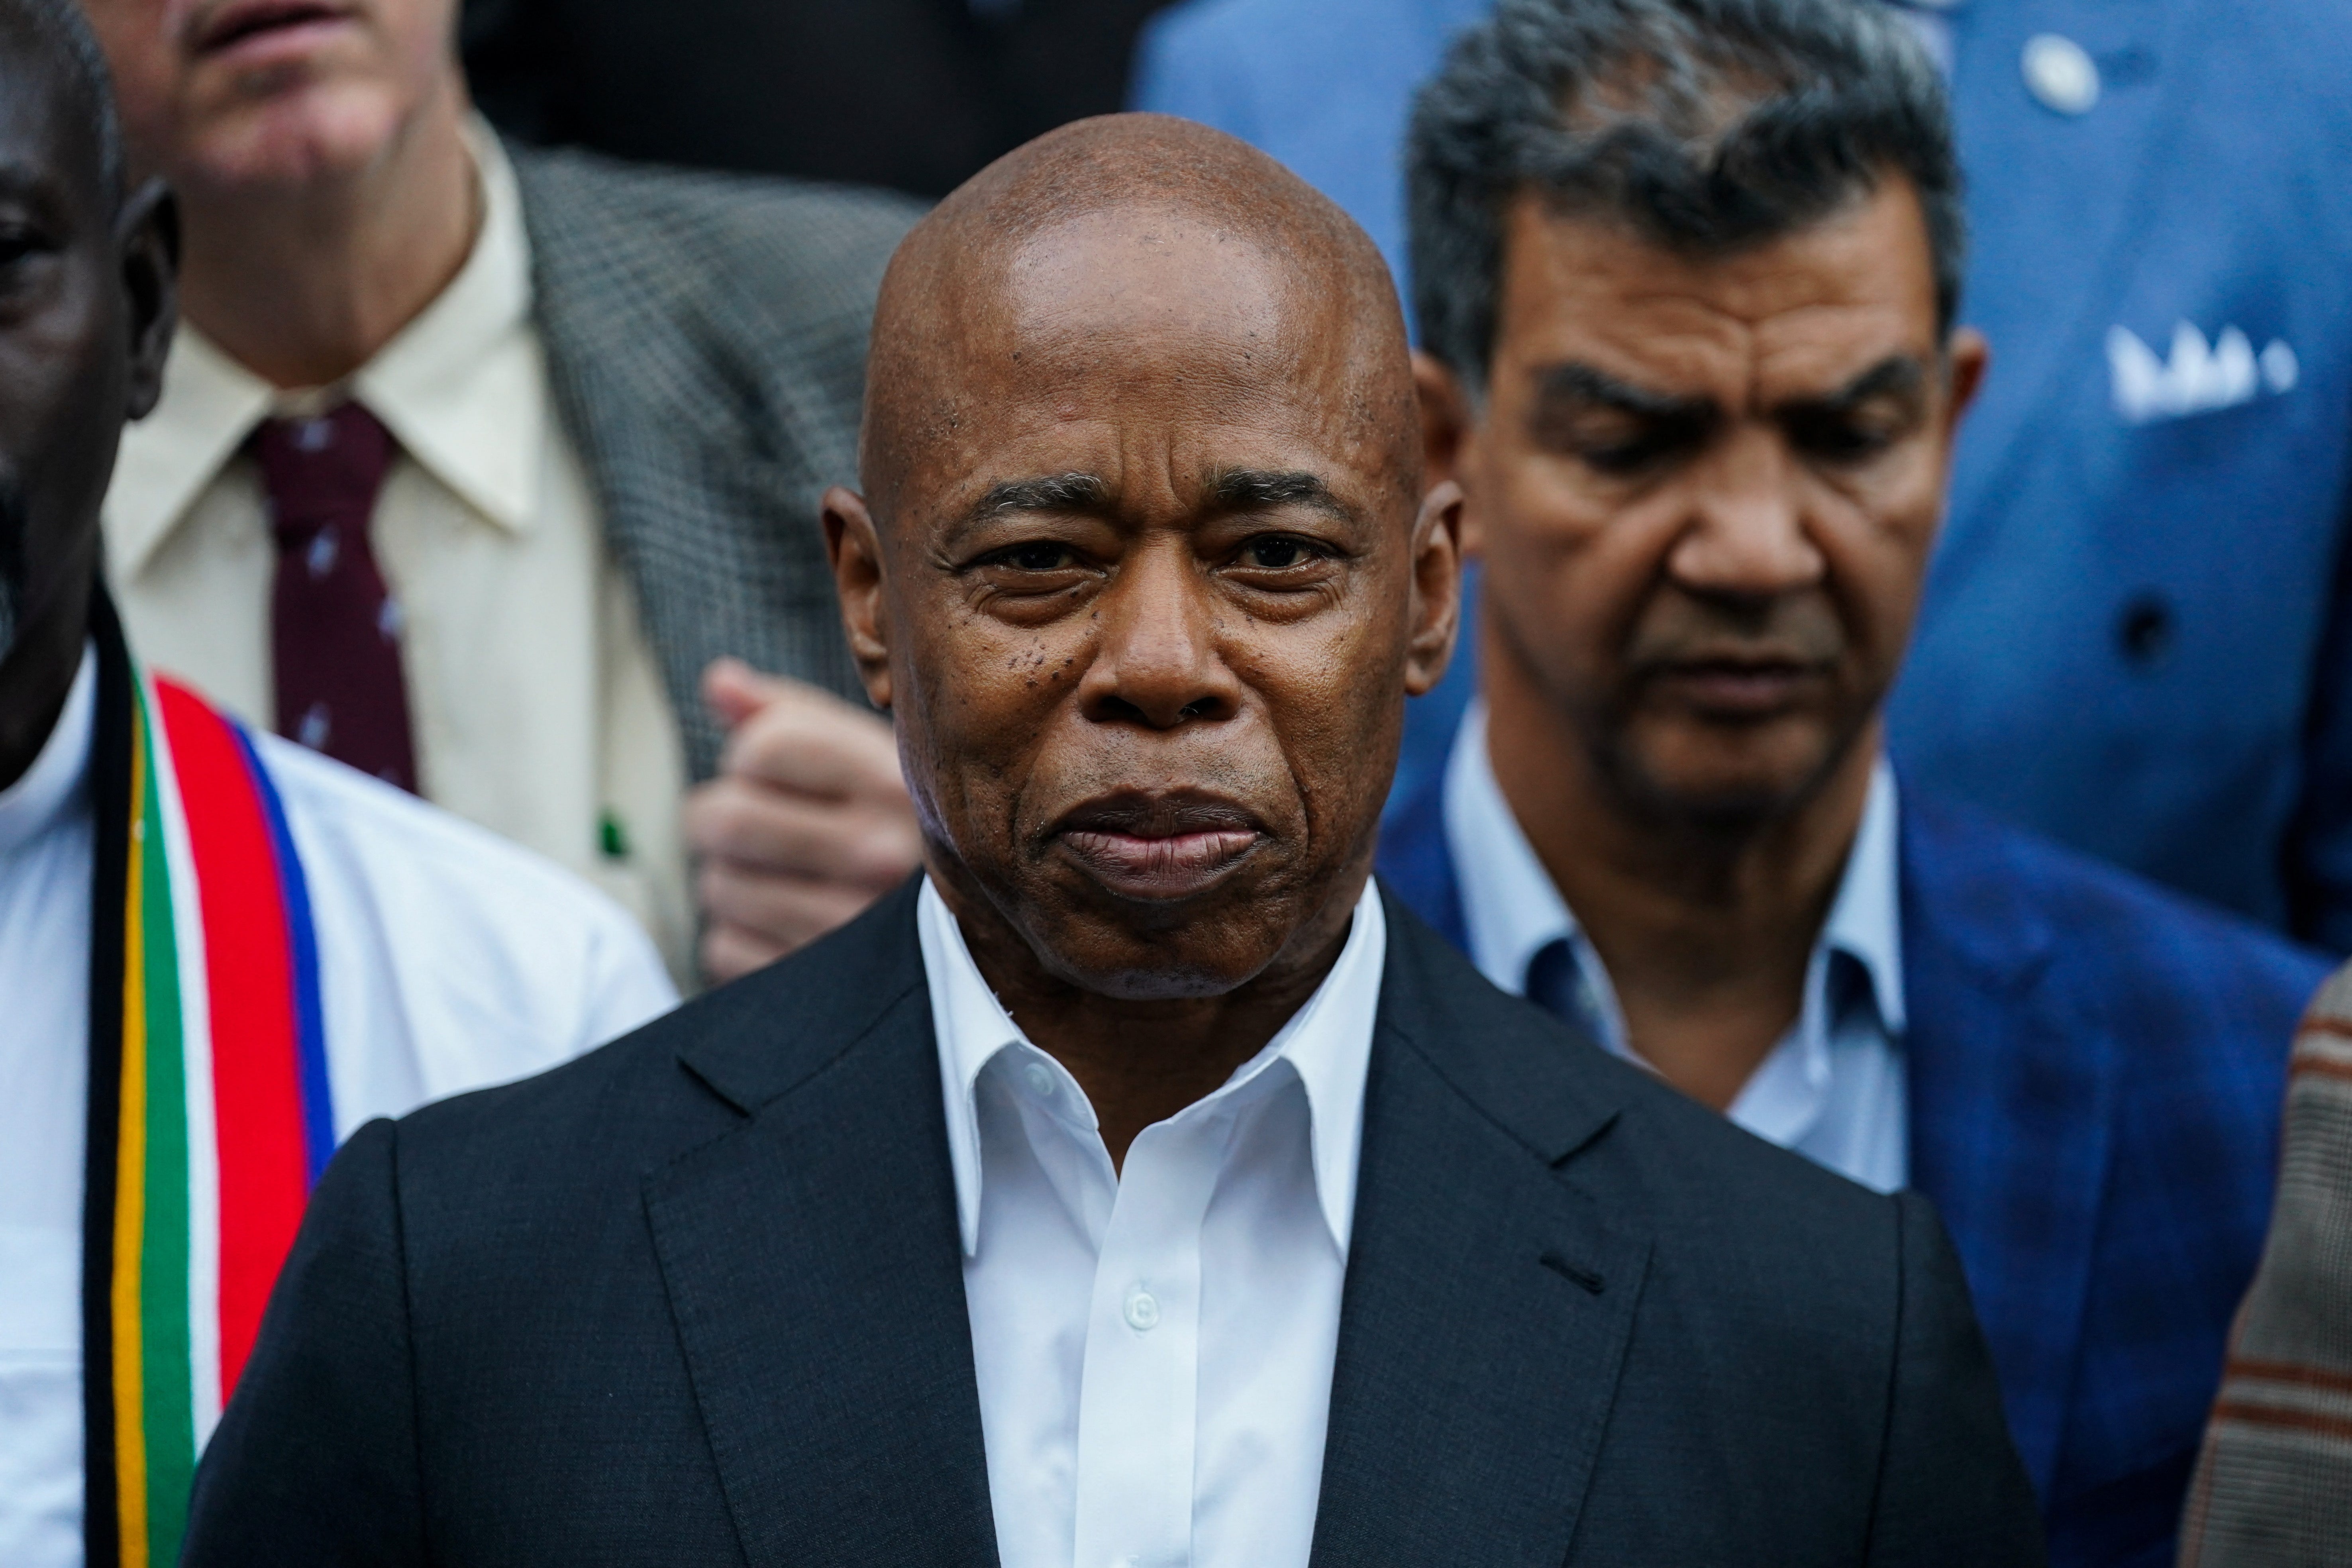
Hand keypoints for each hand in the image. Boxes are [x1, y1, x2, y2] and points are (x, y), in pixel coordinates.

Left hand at [685, 658, 922, 980]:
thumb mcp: (874, 758)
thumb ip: (794, 715)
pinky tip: (787, 927)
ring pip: (717, 887)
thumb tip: (718, 681)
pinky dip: (742, 938)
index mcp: (898, 785)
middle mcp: (881, 857)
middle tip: (758, 828)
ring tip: (784, 879)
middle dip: (723, 819)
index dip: (751, 755)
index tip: (777, 772)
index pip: (763, 747)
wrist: (979, 942)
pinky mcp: (818, 990)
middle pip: (722, 818)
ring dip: (734, 880)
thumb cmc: (912, 832)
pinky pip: (724, 949)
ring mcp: (851, 928)